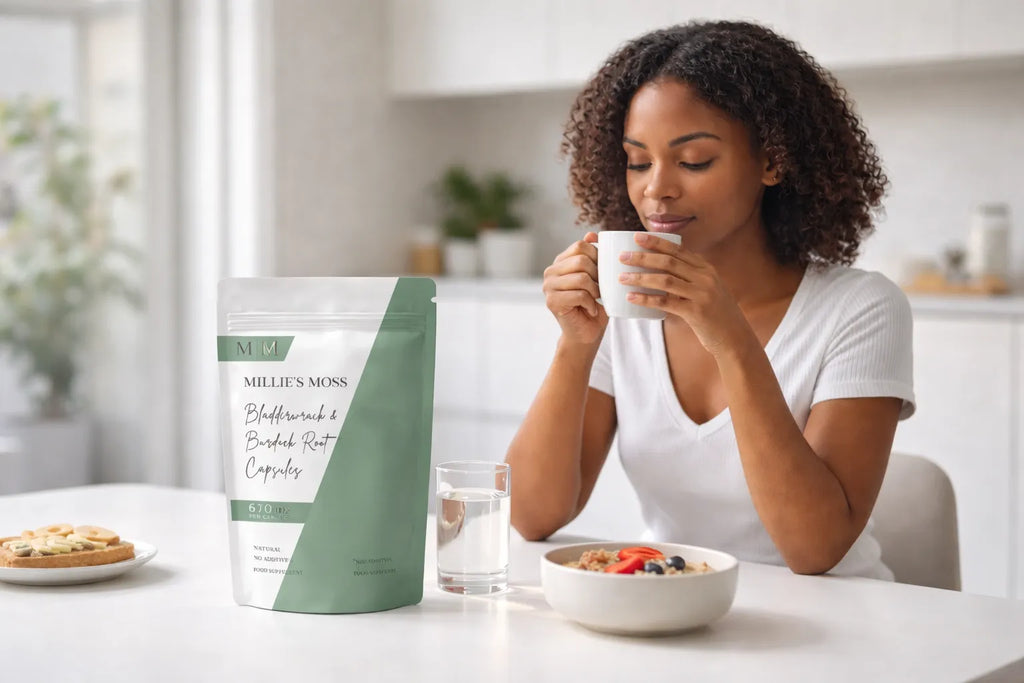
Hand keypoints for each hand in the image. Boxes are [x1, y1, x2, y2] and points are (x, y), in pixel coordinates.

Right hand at [542, 232, 607, 345]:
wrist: (586, 333)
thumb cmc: (594, 304)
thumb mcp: (597, 277)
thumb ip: (593, 256)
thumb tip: (592, 233)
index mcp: (560, 262)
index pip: (580, 246)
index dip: (597, 256)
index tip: (603, 273)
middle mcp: (550, 272)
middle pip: (581, 261)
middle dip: (598, 275)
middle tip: (601, 289)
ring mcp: (548, 287)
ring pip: (581, 278)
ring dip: (596, 291)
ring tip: (597, 299)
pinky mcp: (552, 302)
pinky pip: (579, 294)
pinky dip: (591, 303)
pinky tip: (591, 309)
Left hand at [617, 232, 751, 356]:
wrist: (736, 338)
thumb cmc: (716, 315)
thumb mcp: (708, 290)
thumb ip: (690, 280)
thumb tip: (660, 273)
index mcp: (707, 269)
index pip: (678, 250)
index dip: (657, 242)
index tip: (637, 237)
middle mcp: (705, 278)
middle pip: (669, 261)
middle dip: (643, 257)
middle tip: (623, 256)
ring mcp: (702, 294)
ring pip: (665, 280)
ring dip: (640, 277)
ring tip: (622, 277)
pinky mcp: (696, 312)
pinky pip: (666, 302)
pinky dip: (646, 299)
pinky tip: (631, 298)